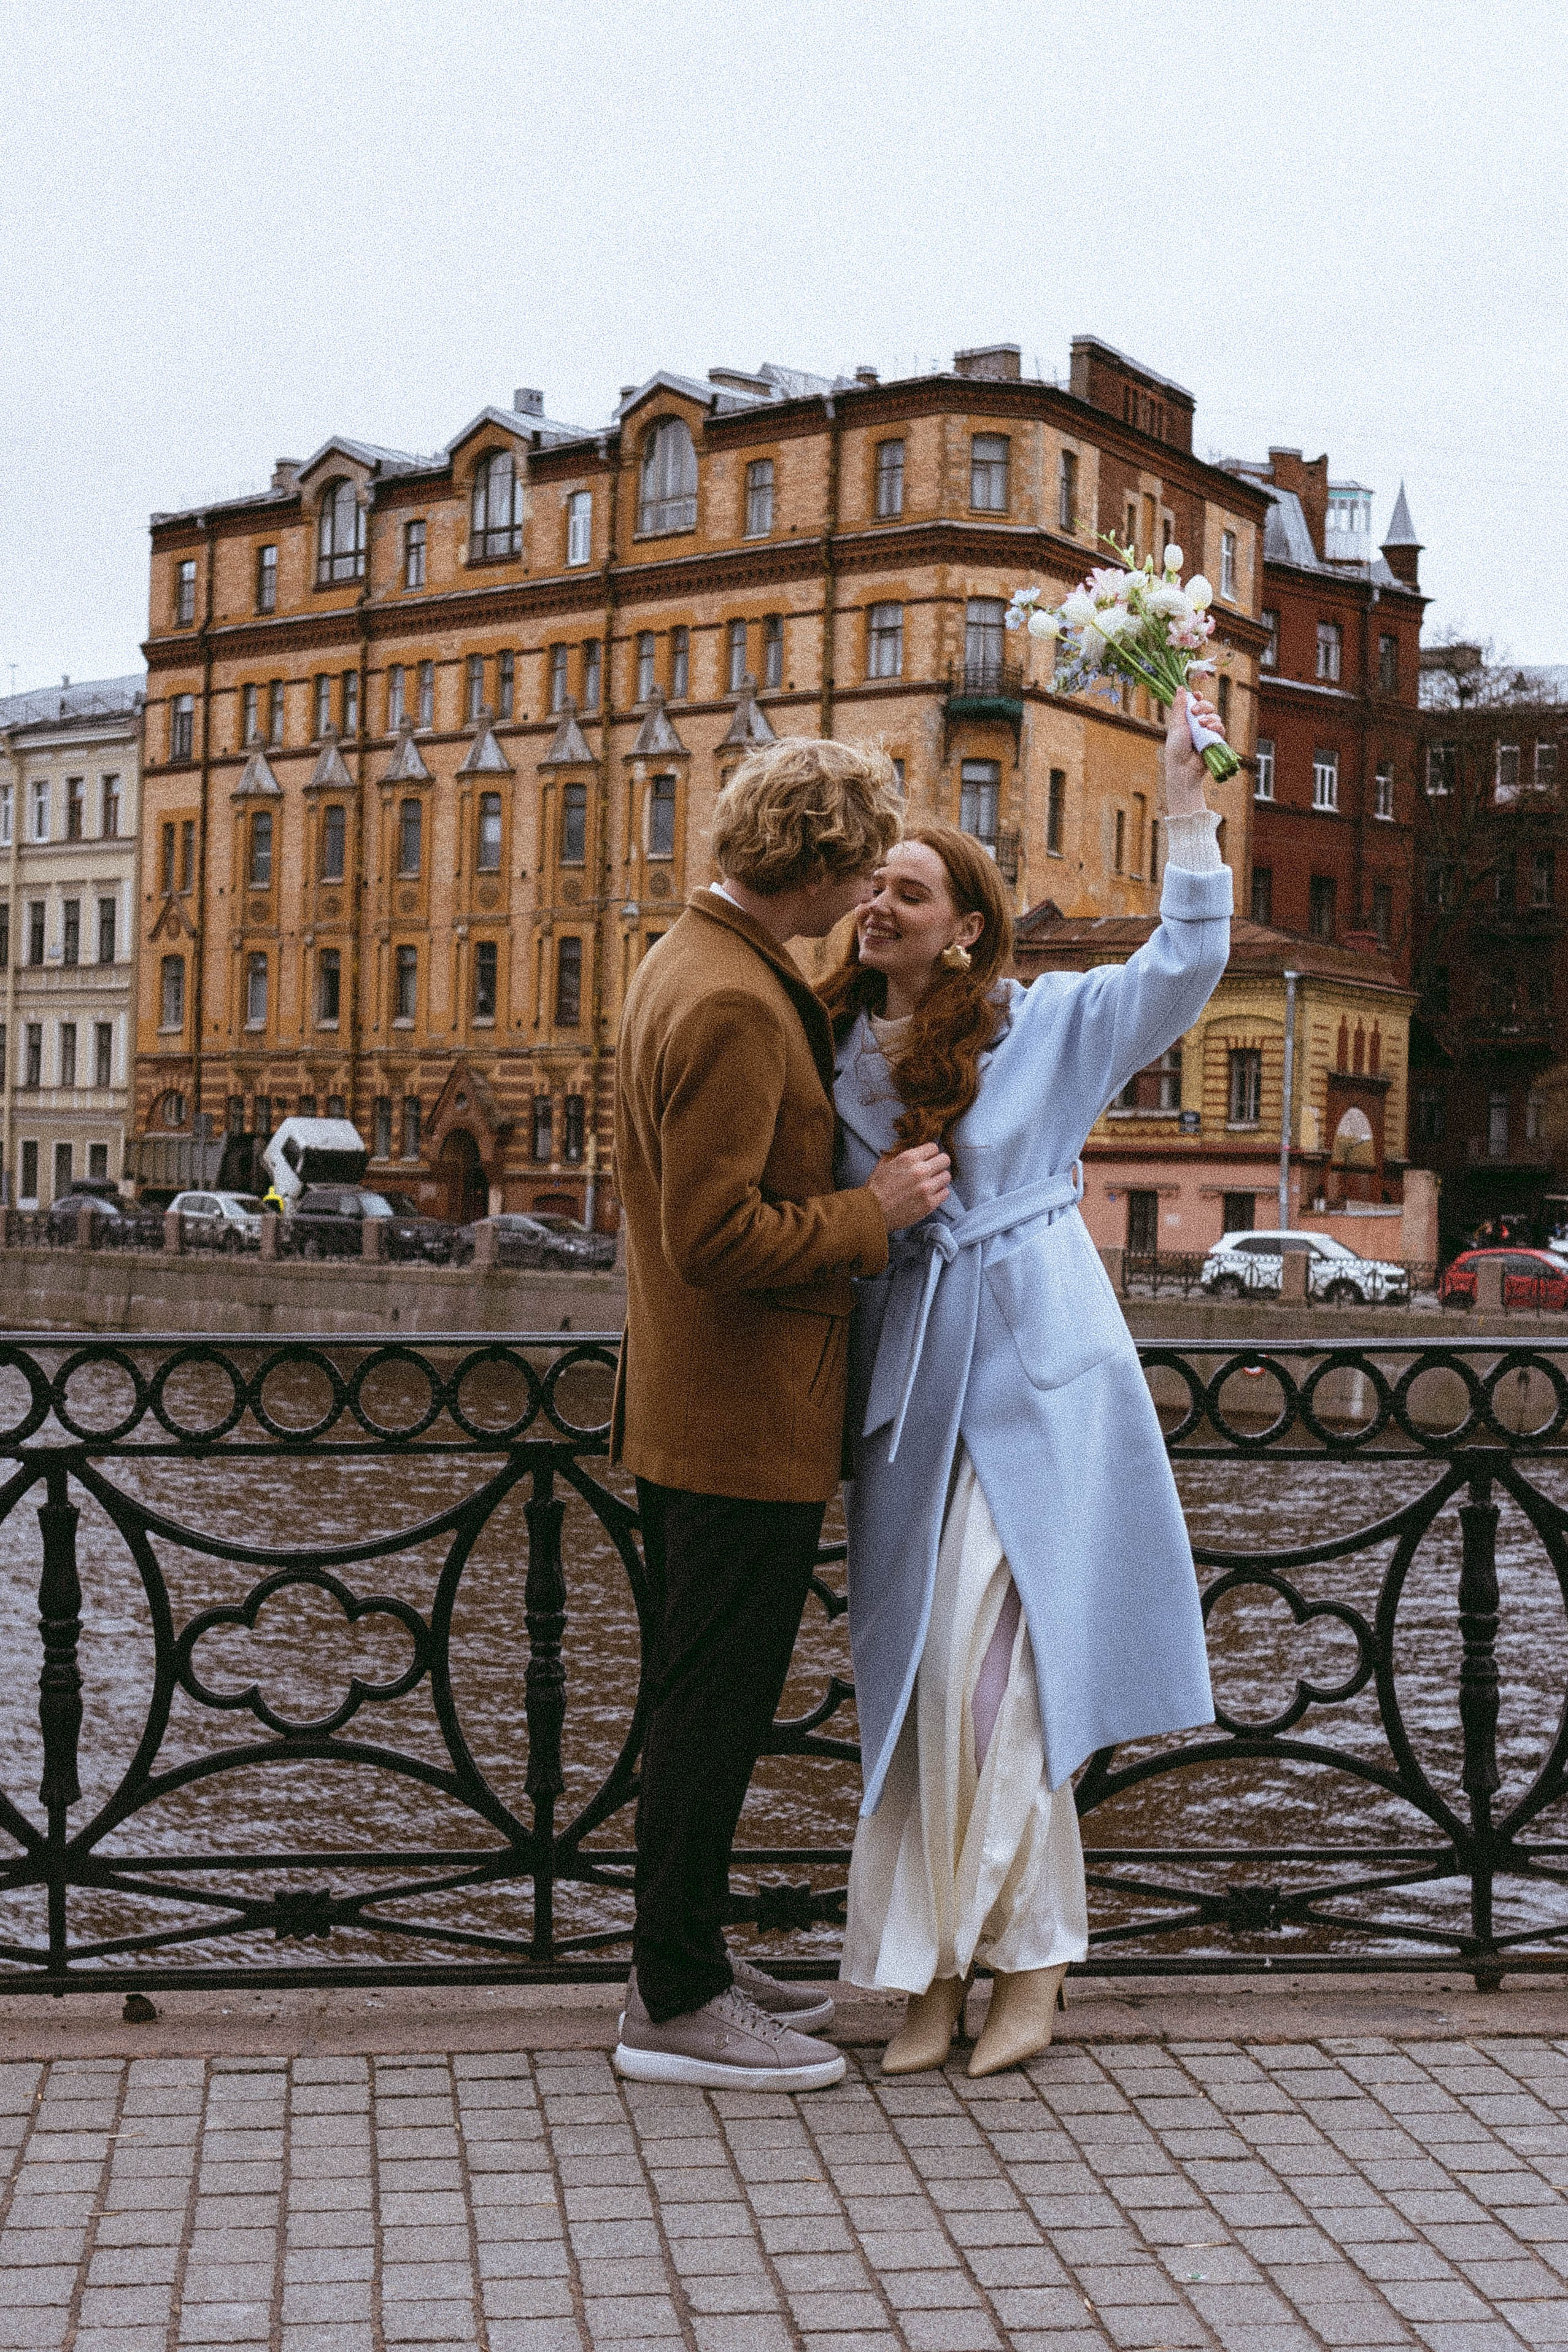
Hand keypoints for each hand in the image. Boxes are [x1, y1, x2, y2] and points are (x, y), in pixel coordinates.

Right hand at [868, 1142, 951, 1230]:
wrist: (872, 1212)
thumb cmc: (876, 1189)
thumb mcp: (884, 1164)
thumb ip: (900, 1154)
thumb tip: (911, 1148)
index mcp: (908, 1158)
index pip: (934, 1147)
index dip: (930, 1153)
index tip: (928, 1158)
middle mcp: (920, 1171)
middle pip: (945, 1160)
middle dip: (939, 1164)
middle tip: (933, 1170)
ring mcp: (926, 1188)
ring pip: (946, 1176)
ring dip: (939, 1179)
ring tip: (931, 1184)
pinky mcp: (929, 1204)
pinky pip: (945, 1193)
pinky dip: (939, 1193)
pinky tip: (930, 1194)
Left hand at [1163, 685, 1222, 816]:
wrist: (1184, 767)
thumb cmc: (1176, 748)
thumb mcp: (1177, 724)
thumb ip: (1179, 706)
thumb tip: (1180, 687)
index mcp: (1187, 719)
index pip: (1195, 703)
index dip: (1197, 697)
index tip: (1196, 695)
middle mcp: (1197, 724)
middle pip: (1207, 706)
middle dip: (1203, 706)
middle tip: (1195, 712)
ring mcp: (1207, 732)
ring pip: (1215, 716)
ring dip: (1209, 717)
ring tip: (1202, 724)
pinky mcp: (1215, 740)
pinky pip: (1221, 728)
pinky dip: (1216, 726)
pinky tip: (1210, 729)